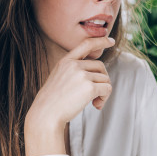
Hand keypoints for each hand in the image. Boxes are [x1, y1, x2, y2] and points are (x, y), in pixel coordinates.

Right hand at [25, 37, 114, 155]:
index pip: (86, 45)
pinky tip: (96, 105)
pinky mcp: (89, 87)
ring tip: (95, 102)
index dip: (100, 41)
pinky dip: (105, 98)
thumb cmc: (52, 102)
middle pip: (101, 66)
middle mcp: (74, 65)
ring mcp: (82, 75)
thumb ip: (73, 72)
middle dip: (103, 80)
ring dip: (104, 92)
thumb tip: (97, 74)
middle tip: (98, 95)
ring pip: (105, 79)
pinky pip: (107, 88)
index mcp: (65, 61)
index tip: (110, 40)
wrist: (46, 115)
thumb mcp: (59, 78)